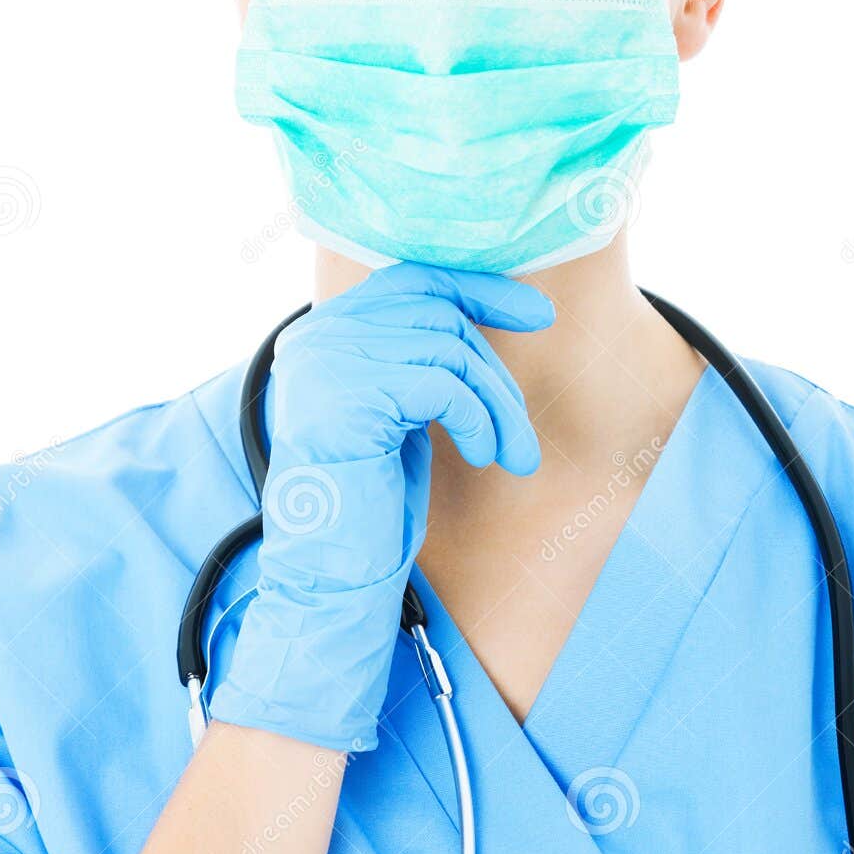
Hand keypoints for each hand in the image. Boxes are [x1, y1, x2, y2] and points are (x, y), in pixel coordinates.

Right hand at [208, 264, 553, 748]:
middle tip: (520, 433)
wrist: (328, 575)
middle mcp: (317, 337)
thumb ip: (418, 359)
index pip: (412, 278)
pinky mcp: (351, 397)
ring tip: (512, 455)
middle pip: (438, 312)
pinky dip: (478, 419)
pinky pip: (445, 385)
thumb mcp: (396, 414)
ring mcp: (328, 363)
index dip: (479, 289)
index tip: (536, 314)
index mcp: (321, 334)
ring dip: (498, 406)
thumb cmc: (368, 504)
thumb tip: (485, 311)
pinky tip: (483, 455)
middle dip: (495, 369)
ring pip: (451, 350)